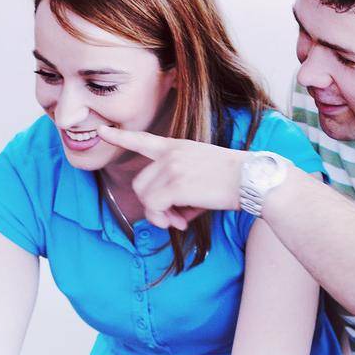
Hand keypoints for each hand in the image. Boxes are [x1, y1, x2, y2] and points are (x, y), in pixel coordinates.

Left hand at [95, 125, 247, 227]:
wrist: (253, 179)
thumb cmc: (232, 181)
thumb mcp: (201, 171)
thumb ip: (178, 185)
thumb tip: (168, 214)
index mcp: (177, 147)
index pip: (143, 140)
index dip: (120, 138)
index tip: (101, 131)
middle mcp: (171, 154)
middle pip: (140, 184)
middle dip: (153, 206)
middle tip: (173, 218)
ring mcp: (172, 167)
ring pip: (145, 198)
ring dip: (159, 216)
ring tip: (179, 221)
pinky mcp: (176, 184)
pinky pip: (154, 208)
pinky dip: (164, 220)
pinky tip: (182, 223)